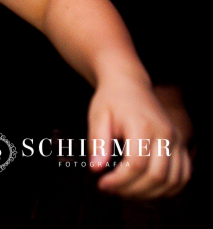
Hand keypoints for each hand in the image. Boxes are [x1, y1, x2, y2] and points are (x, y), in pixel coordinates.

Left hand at [87, 76, 190, 197]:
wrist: (130, 85)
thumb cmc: (112, 101)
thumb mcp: (97, 116)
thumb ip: (97, 142)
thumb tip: (96, 168)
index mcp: (143, 126)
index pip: (136, 165)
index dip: (119, 181)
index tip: (102, 184)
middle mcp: (165, 135)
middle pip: (156, 176)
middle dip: (132, 190)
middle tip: (112, 189)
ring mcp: (177, 141)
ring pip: (172, 180)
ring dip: (150, 194)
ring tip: (127, 191)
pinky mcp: (181, 146)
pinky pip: (183, 176)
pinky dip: (168, 189)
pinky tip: (148, 190)